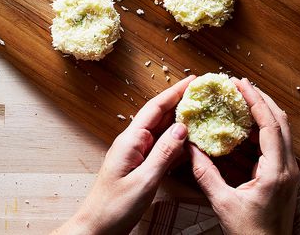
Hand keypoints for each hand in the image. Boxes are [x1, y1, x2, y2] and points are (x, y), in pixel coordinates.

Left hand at [54, 75, 194, 234]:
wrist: (97, 229)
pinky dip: (178, 143)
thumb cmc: (114, 207)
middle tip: (203, 93)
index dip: (175, 92)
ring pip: (163, 132)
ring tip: (202, 112)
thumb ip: (164, 153)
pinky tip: (192, 142)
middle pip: (160, 115)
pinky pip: (163, 149)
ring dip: (181, 121)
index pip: (156, 108)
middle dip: (181, 102)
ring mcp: (137, 154)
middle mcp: (133, 142)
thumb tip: (182, 128)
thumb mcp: (144, 180)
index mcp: (131, 140)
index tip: (193, 80)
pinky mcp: (141, 166)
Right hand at [189, 78, 299, 234]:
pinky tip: (241, 131)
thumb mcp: (223, 203)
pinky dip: (259, 134)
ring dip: (262, 115)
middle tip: (239, 86)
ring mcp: (289, 173)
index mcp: (277, 170)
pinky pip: (275, 147)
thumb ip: (206, 174)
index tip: (239, 83)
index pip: (270, 124)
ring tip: (240, 102)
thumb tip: (190, 149)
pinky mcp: (284, 179)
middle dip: (261, 100)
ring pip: (280, 133)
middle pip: (280, 121)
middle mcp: (288, 167)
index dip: (255, 100)